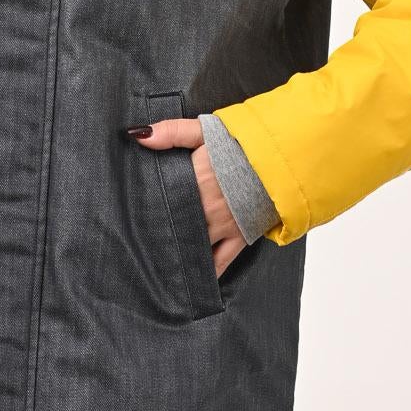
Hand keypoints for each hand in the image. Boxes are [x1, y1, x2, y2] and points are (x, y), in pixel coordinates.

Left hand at [126, 115, 245, 279]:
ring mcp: (223, 226)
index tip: (126, 216)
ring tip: (155, 267)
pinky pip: (220, 262)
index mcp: (193, 182)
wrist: (284, 158)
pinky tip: (190, 281)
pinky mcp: (241, 236)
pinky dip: (205, 272)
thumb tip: (138, 135)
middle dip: (155, 235)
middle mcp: (204, 209)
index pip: (160, 200)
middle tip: (134, 246)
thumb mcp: (206, 129)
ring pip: (192, 246)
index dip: (144, 208)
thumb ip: (171, 132)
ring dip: (176, 253)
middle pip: (173, 226)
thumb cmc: (243, 142)